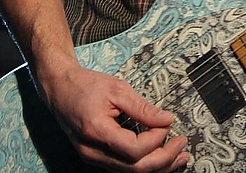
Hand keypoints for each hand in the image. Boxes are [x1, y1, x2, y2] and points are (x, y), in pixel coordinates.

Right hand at [42, 61, 188, 171]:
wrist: (60, 89)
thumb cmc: (85, 85)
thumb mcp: (117, 88)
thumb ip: (142, 107)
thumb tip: (166, 119)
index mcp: (96, 131)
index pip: (133, 149)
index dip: (155, 139)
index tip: (168, 123)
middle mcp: (93, 152)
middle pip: (134, 168)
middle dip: (163, 159)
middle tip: (182, 145)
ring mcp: (93, 157)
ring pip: (129, 172)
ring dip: (157, 166)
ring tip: (178, 156)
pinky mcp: (96, 156)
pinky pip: (122, 167)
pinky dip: (143, 163)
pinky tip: (158, 156)